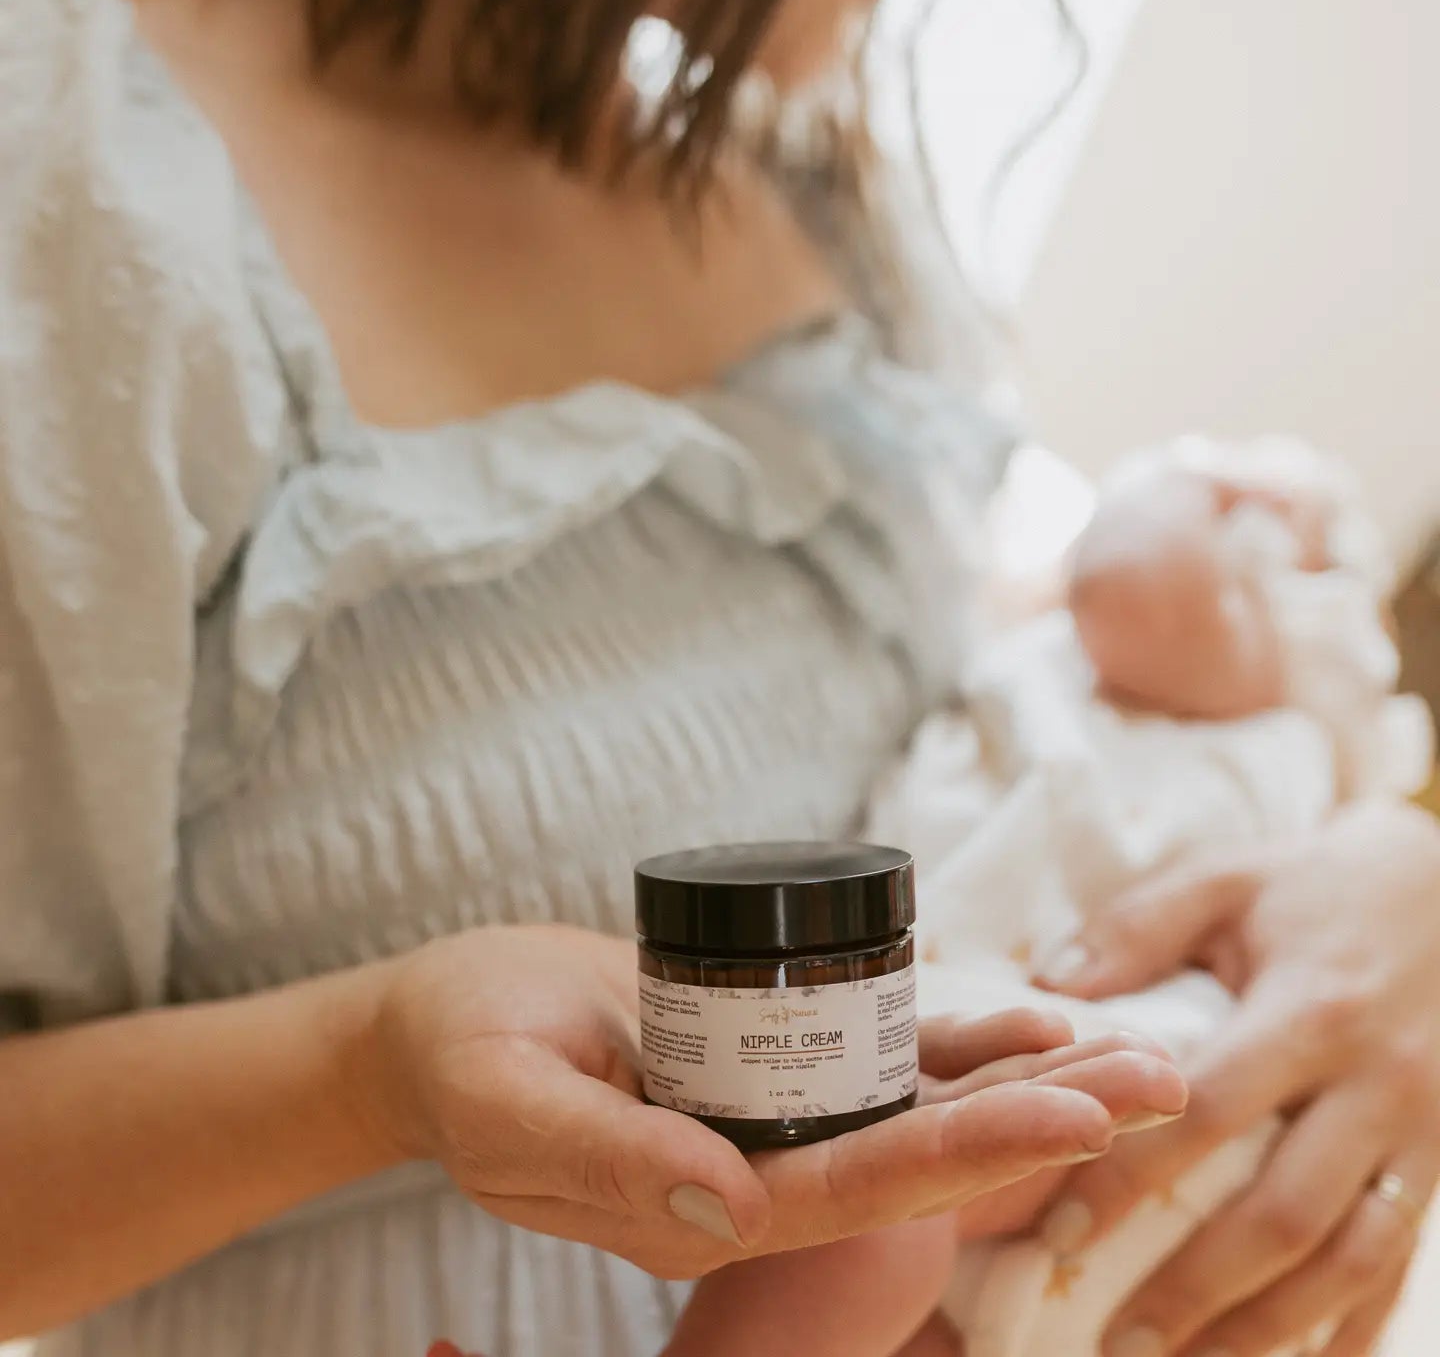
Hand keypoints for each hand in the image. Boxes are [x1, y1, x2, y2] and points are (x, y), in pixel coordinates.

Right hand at [352, 925, 1184, 1281]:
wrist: (446, 1021)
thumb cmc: (463, 1056)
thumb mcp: (512, 1108)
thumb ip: (614, 1163)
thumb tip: (739, 1210)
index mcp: (703, 1208)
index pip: (858, 1191)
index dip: (969, 1156)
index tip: (1076, 1116)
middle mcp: (756, 1175)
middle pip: (919, 1156)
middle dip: (1041, 1121)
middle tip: (1162, 1081)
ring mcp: (767, 1121)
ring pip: (917, 1109)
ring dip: (1025, 1082)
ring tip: (1133, 1051)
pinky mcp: (766, 1063)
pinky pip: (876, 1057)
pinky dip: (955, 1039)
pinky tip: (1032, 1016)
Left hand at [1036, 801, 1439, 1356]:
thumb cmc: (1319, 886)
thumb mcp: (1228, 881)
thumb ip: (1138, 927)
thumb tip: (1050, 987)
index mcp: (1307, 1012)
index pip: (1206, 1114)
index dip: (1133, 1177)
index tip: (1061, 1230)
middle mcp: (1374, 1085)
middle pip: (1283, 1211)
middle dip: (1200, 1289)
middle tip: (1120, 1341)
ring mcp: (1422, 1135)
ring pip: (1350, 1259)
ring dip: (1272, 1329)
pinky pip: (1401, 1263)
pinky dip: (1353, 1325)